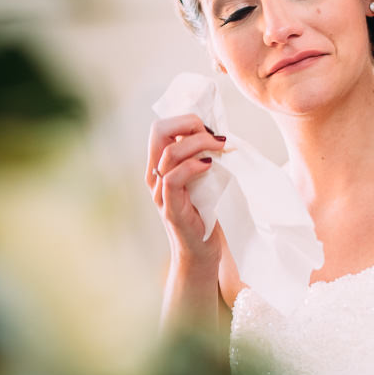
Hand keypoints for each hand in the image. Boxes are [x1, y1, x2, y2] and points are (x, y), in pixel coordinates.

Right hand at [145, 114, 228, 265]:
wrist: (200, 254)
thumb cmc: (203, 216)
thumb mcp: (202, 180)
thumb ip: (200, 158)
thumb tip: (217, 134)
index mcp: (159, 166)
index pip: (161, 127)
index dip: (185, 120)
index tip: (209, 130)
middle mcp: (154, 176)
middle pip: (158, 131)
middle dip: (188, 123)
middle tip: (212, 135)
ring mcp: (160, 192)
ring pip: (169, 153)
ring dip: (198, 143)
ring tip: (219, 148)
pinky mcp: (170, 209)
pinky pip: (173, 179)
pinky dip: (193, 167)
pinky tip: (209, 166)